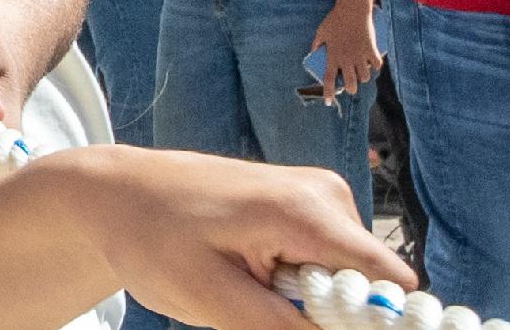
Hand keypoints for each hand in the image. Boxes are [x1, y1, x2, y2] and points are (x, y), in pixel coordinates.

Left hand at [35, 145, 410, 329]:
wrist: (122, 193)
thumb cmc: (153, 237)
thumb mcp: (210, 298)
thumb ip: (282, 329)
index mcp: (307, 211)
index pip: (388, 280)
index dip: (379, 322)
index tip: (317, 328)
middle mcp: (328, 196)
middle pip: (368, 284)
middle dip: (327, 315)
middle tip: (257, 307)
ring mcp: (321, 198)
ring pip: (346, 279)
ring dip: (306, 301)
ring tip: (245, 285)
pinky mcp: (310, 208)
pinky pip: (327, 265)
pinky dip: (296, 284)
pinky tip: (250, 274)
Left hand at [308, 3, 380, 97]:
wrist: (353, 8)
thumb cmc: (335, 19)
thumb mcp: (321, 31)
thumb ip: (316, 44)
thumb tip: (312, 53)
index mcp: (333, 56)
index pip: (329, 80)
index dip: (328, 93)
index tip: (328, 102)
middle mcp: (347, 59)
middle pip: (350, 84)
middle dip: (351, 89)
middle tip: (350, 86)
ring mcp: (360, 55)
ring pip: (364, 77)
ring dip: (363, 78)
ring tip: (361, 74)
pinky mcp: (371, 49)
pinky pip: (376, 64)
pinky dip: (375, 66)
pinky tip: (373, 65)